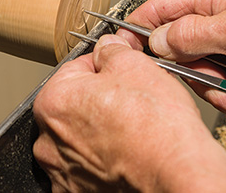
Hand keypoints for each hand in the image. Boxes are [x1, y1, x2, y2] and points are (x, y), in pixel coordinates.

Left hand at [33, 35, 225, 191]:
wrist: (177, 173)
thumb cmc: (156, 127)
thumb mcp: (134, 65)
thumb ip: (111, 50)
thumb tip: (107, 47)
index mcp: (53, 102)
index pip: (75, 69)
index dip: (103, 66)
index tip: (119, 72)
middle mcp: (48, 140)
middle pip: (75, 105)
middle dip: (98, 98)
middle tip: (129, 101)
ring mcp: (62, 170)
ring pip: (80, 136)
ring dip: (99, 130)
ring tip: (129, 129)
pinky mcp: (79, 191)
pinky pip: (87, 166)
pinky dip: (102, 159)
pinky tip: (124, 153)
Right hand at [118, 0, 225, 122]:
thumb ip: (190, 35)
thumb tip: (156, 41)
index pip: (161, 9)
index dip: (139, 29)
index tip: (122, 48)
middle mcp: (219, 19)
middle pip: (179, 49)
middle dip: (193, 72)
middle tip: (210, 78)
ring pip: (201, 73)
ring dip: (218, 90)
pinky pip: (224, 88)